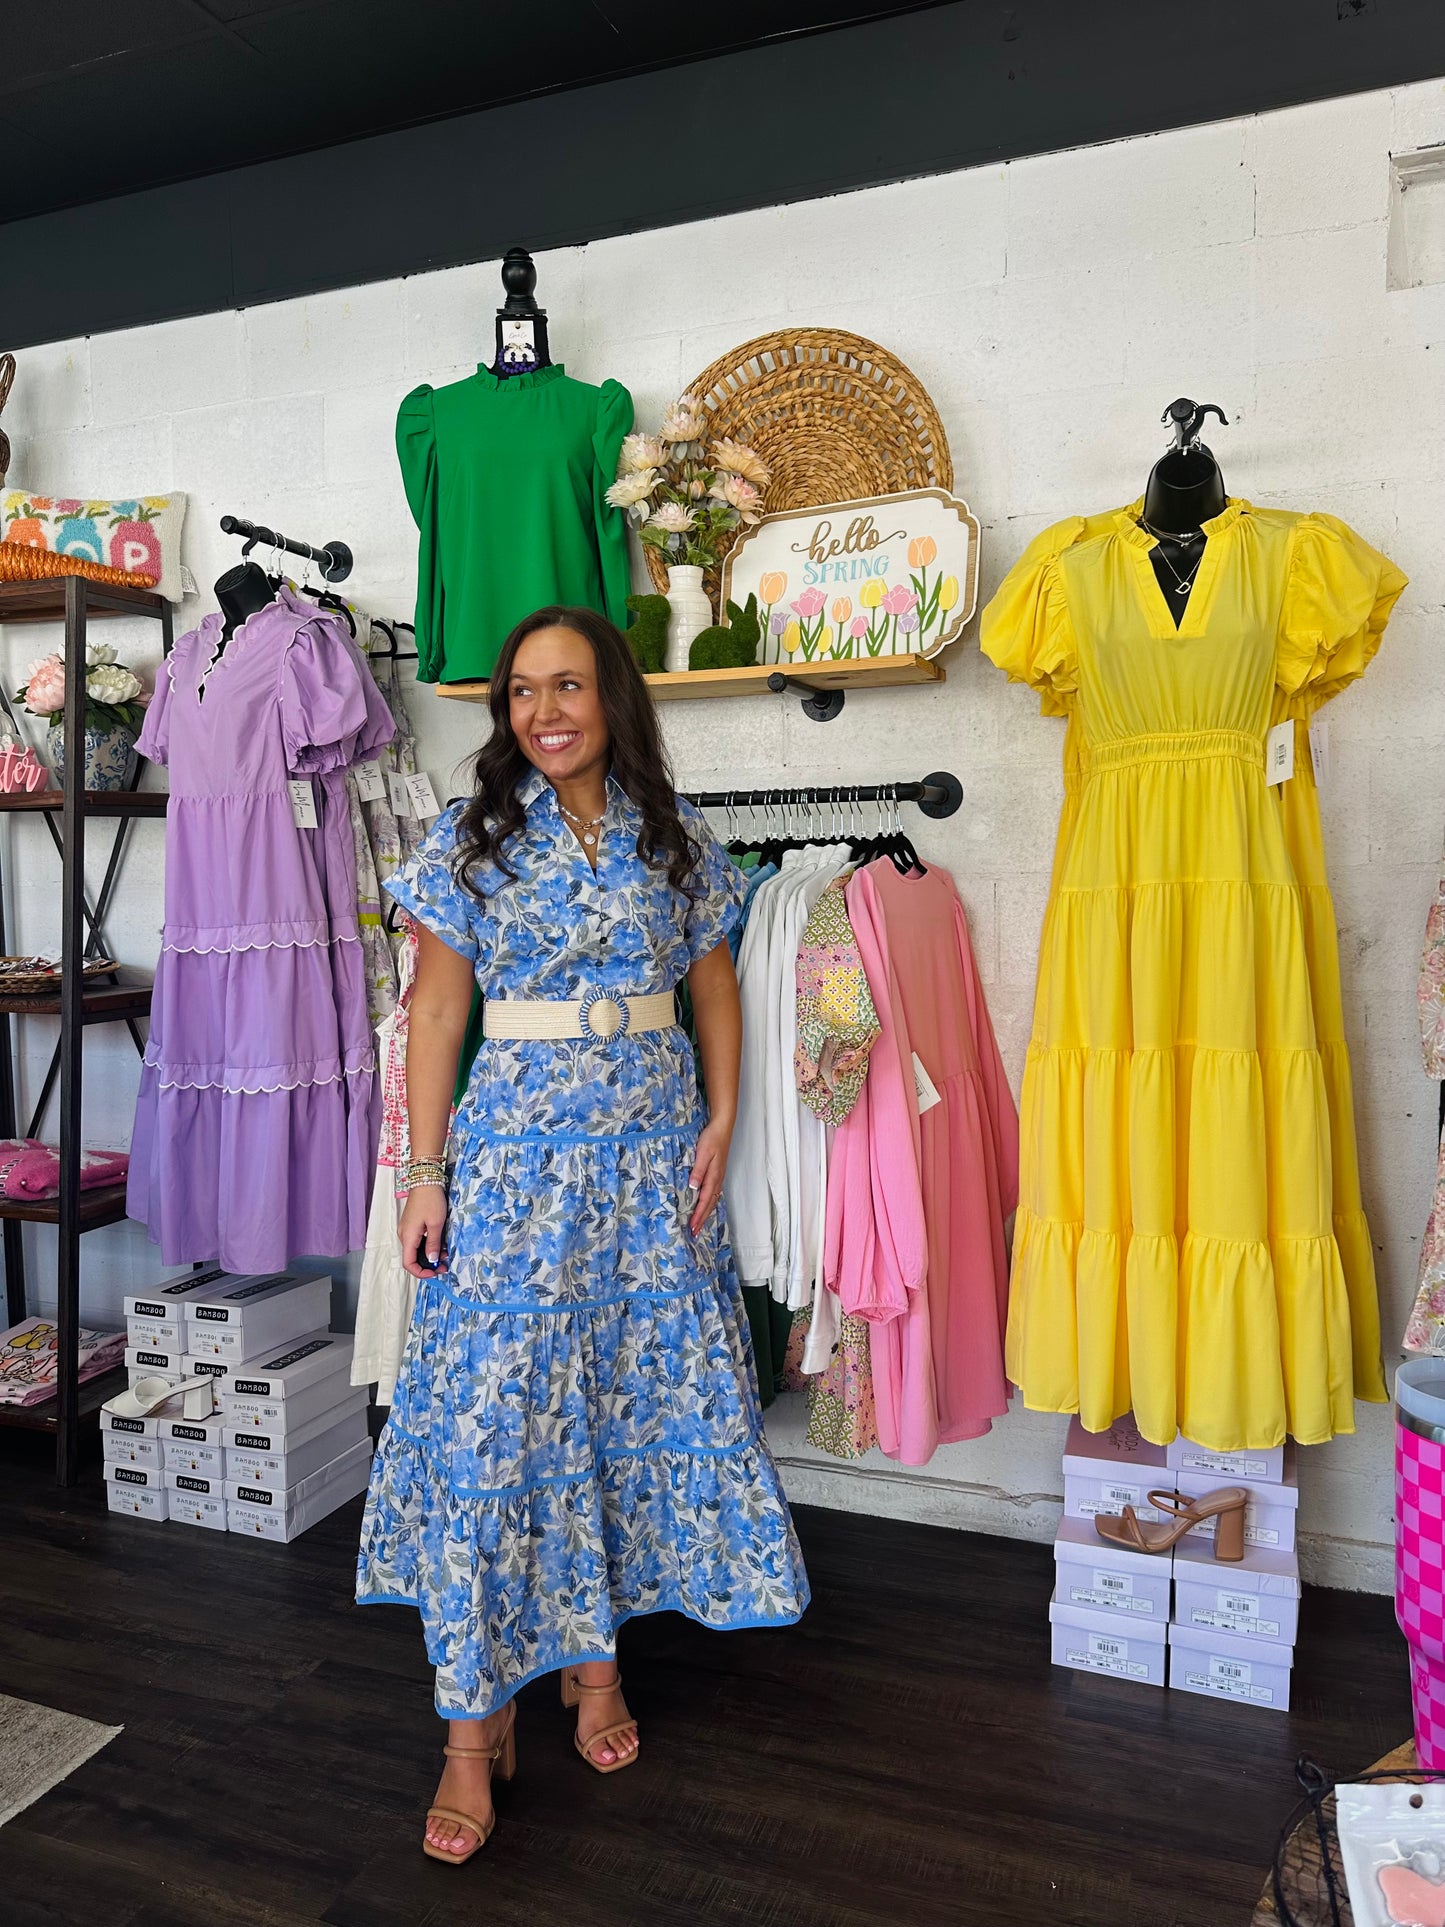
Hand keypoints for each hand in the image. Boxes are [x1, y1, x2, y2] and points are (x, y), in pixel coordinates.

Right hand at [400, 1182, 447, 1278]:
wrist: (425, 1180)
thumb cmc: (431, 1201)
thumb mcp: (436, 1224)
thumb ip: (433, 1244)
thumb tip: (431, 1261)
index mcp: (408, 1237)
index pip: (409, 1264)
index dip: (421, 1272)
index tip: (435, 1272)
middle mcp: (404, 1235)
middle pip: (413, 1258)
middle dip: (429, 1264)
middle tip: (445, 1264)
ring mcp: (407, 1230)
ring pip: (417, 1249)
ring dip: (430, 1254)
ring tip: (446, 1253)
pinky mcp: (412, 1225)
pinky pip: (418, 1241)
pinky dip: (428, 1245)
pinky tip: (441, 1243)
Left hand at [687, 1117, 731, 1235]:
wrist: (722, 1127)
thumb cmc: (712, 1139)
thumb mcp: (703, 1153)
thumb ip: (698, 1171)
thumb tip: (694, 1188)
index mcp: (713, 1177)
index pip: (704, 1201)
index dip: (698, 1215)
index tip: (692, 1227)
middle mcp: (717, 1179)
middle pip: (709, 1204)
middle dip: (702, 1219)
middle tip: (694, 1232)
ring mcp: (718, 1176)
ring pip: (712, 1200)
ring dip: (705, 1213)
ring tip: (698, 1224)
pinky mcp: (717, 1173)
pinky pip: (713, 1193)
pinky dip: (708, 1203)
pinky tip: (705, 1205)